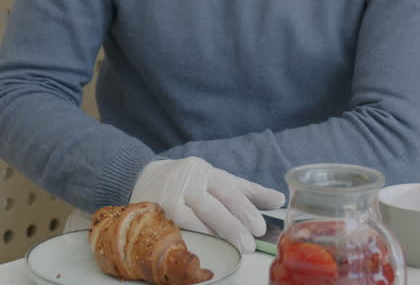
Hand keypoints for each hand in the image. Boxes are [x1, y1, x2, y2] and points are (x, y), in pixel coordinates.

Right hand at [130, 156, 285, 252]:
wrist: (142, 177)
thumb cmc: (187, 181)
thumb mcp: (217, 179)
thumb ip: (246, 191)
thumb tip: (278, 199)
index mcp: (207, 172)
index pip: (229, 189)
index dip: (245, 208)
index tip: (259, 226)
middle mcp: (189, 181)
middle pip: (214, 204)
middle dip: (232, 225)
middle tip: (249, 243)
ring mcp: (172, 196)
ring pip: (196, 216)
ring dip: (215, 233)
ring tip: (233, 247)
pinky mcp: (157, 210)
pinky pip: (177, 225)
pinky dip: (192, 234)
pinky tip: (204, 243)